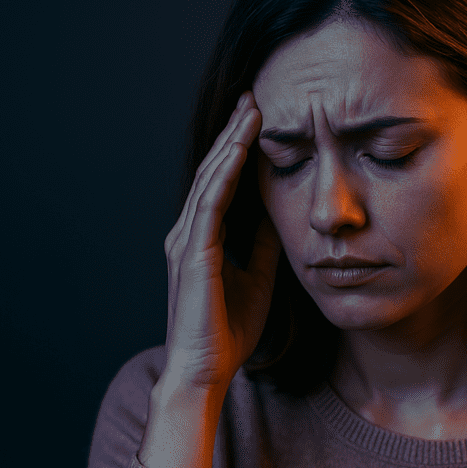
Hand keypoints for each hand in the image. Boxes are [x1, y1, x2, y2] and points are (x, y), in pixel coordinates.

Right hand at [161, 90, 280, 392]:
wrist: (206, 369)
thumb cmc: (228, 330)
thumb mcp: (259, 277)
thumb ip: (264, 244)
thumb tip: (280, 214)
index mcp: (203, 238)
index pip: (222, 182)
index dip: (239, 149)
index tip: (260, 119)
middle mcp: (188, 233)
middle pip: (212, 171)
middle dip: (234, 134)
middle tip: (254, 97)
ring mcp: (186, 241)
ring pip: (209, 180)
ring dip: (231, 144)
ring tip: (250, 111)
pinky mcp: (192, 254)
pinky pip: (210, 205)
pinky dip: (224, 175)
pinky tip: (239, 151)